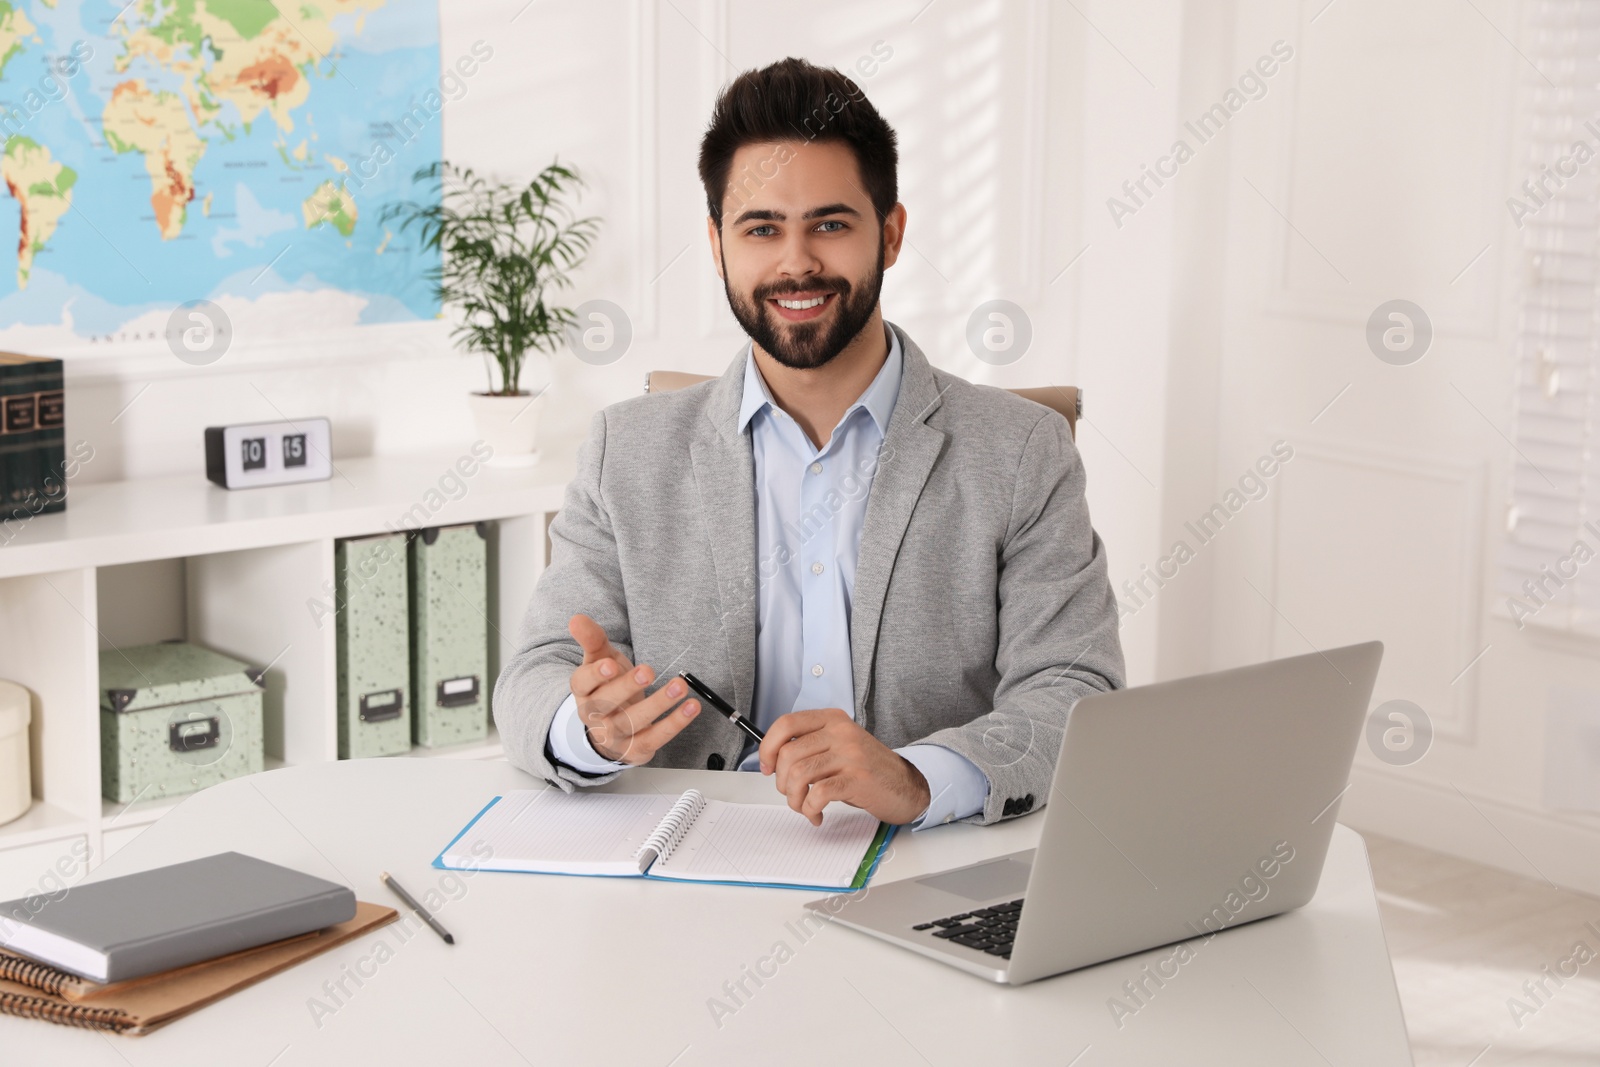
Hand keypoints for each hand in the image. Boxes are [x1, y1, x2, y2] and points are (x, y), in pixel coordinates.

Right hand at [567, 614, 698, 763]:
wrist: (610, 729)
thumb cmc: (608, 687)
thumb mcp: (600, 660)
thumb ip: (592, 639)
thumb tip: (576, 619)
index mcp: (584, 691)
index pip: (583, 683)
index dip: (595, 675)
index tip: (611, 664)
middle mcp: (596, 715)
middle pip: (606, 703)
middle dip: (627, 687)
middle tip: (647, 671)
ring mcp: (615, 735)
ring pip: (634, 721)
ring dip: (658, 704)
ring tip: (679, 686)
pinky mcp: (636, 749)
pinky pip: (656, 737)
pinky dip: (675, 723)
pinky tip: (691, 707)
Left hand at [758, 708, 930, 825]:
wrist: (906, 785)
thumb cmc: (867, 768)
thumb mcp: (838, 746)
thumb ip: (810, 746)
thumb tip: (771, 759)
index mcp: (833, 719)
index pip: (786, 723)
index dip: (768, 747)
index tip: (766, 766)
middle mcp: (841, 732)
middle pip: (789, 754)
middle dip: (782, 782)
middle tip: (791, 793)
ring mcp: (850, 754)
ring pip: (800, 775)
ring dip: (794, 799)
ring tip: (804, 807)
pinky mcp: (857, 779)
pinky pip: (818, 794)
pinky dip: (810, 810)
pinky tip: (817, 814)